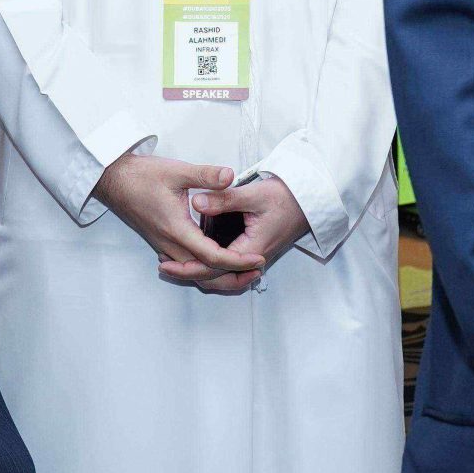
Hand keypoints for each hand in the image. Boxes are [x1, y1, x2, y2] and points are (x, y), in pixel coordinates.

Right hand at [94, 153, 265, 288]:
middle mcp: (170, 244)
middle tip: (256, 271)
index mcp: (177, 230)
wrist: (113, 181)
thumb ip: (206, 175)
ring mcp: (164, 246)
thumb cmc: (141, 176)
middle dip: (232, 276)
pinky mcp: (162, 243)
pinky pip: (185, 265)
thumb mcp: (177, 171)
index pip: (212, 257)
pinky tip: (217, 260)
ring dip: (218, 275)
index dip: (237, 261)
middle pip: (204, 274)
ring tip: (242, 269)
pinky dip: (203, 269)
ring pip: (194, 272)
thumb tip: (230, 176)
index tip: (257, 259)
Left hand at [169, 175, 311, 294]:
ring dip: (198, 272)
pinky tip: (195, 255)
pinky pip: (227, 266)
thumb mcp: (254, 194)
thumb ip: (224, 198)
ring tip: (173, 264)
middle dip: (189, 274)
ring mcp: (252, 256)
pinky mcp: (251, 250)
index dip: (188, 267)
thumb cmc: (286, 196)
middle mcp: (251, 258)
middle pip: (216, 278)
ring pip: (221, 275)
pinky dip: (209, 266)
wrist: (310, 200)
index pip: (214, 268)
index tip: (167, 263)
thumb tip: (195, 201)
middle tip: (163, 268)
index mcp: (251, 249)